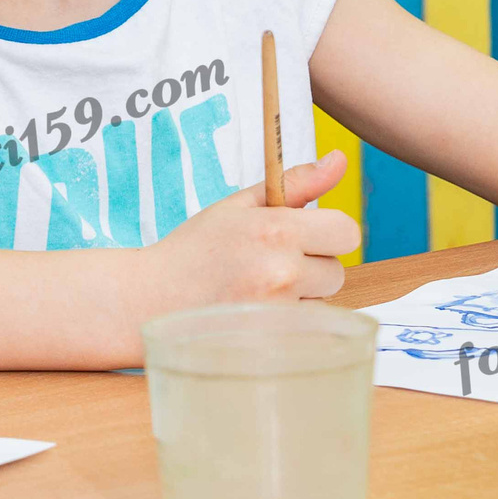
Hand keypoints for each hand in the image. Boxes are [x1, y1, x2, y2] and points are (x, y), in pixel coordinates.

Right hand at [145, 151, 359, 324]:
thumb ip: (295, 184)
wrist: (151, 298)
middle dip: (312, 267)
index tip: (303, 237)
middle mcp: (281, 271)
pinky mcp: (271, 338)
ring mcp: (277, 310)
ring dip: (300, 297)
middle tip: (270, 265)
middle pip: (337, 270)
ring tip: (257, 290)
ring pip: (322, 302)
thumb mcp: (238, 207)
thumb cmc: (194, 250)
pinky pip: (304, 328)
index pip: (346, 231)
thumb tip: (339, 160)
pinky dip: (286, 322)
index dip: (327, 232)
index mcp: (276, 230)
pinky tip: (254, 312)